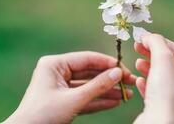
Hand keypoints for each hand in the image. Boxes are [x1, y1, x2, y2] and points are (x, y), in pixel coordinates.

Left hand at [3, 52, 135, 123]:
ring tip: (126, 94)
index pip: (87, 59)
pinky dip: (98, 101)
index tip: (125, 70)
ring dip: (107, 91)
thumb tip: (118, 74)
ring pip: (89, 86)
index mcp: (55, 64)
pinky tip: (115, 102)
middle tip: (130, 82)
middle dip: (109, 80)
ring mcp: (61, 87)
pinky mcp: (63, 100)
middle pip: (90, 73)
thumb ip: (97, 86)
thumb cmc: (43, 115)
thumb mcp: (73, 100)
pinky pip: (84, 98)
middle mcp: (58, 72)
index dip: (107, 64)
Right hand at [133, 34, 173, 123]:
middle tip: (138, 46)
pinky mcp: (166, 108)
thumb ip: (157, 43)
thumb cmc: (167, 95)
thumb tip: (148, 35)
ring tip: (137, 63)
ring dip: (148, 67)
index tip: (144, 37)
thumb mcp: (163, 60)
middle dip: (152, 54)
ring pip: (162, 77)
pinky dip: (147, 83)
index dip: (161, 42)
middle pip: (170, 63)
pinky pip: (157, 91)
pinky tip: (139, 80)